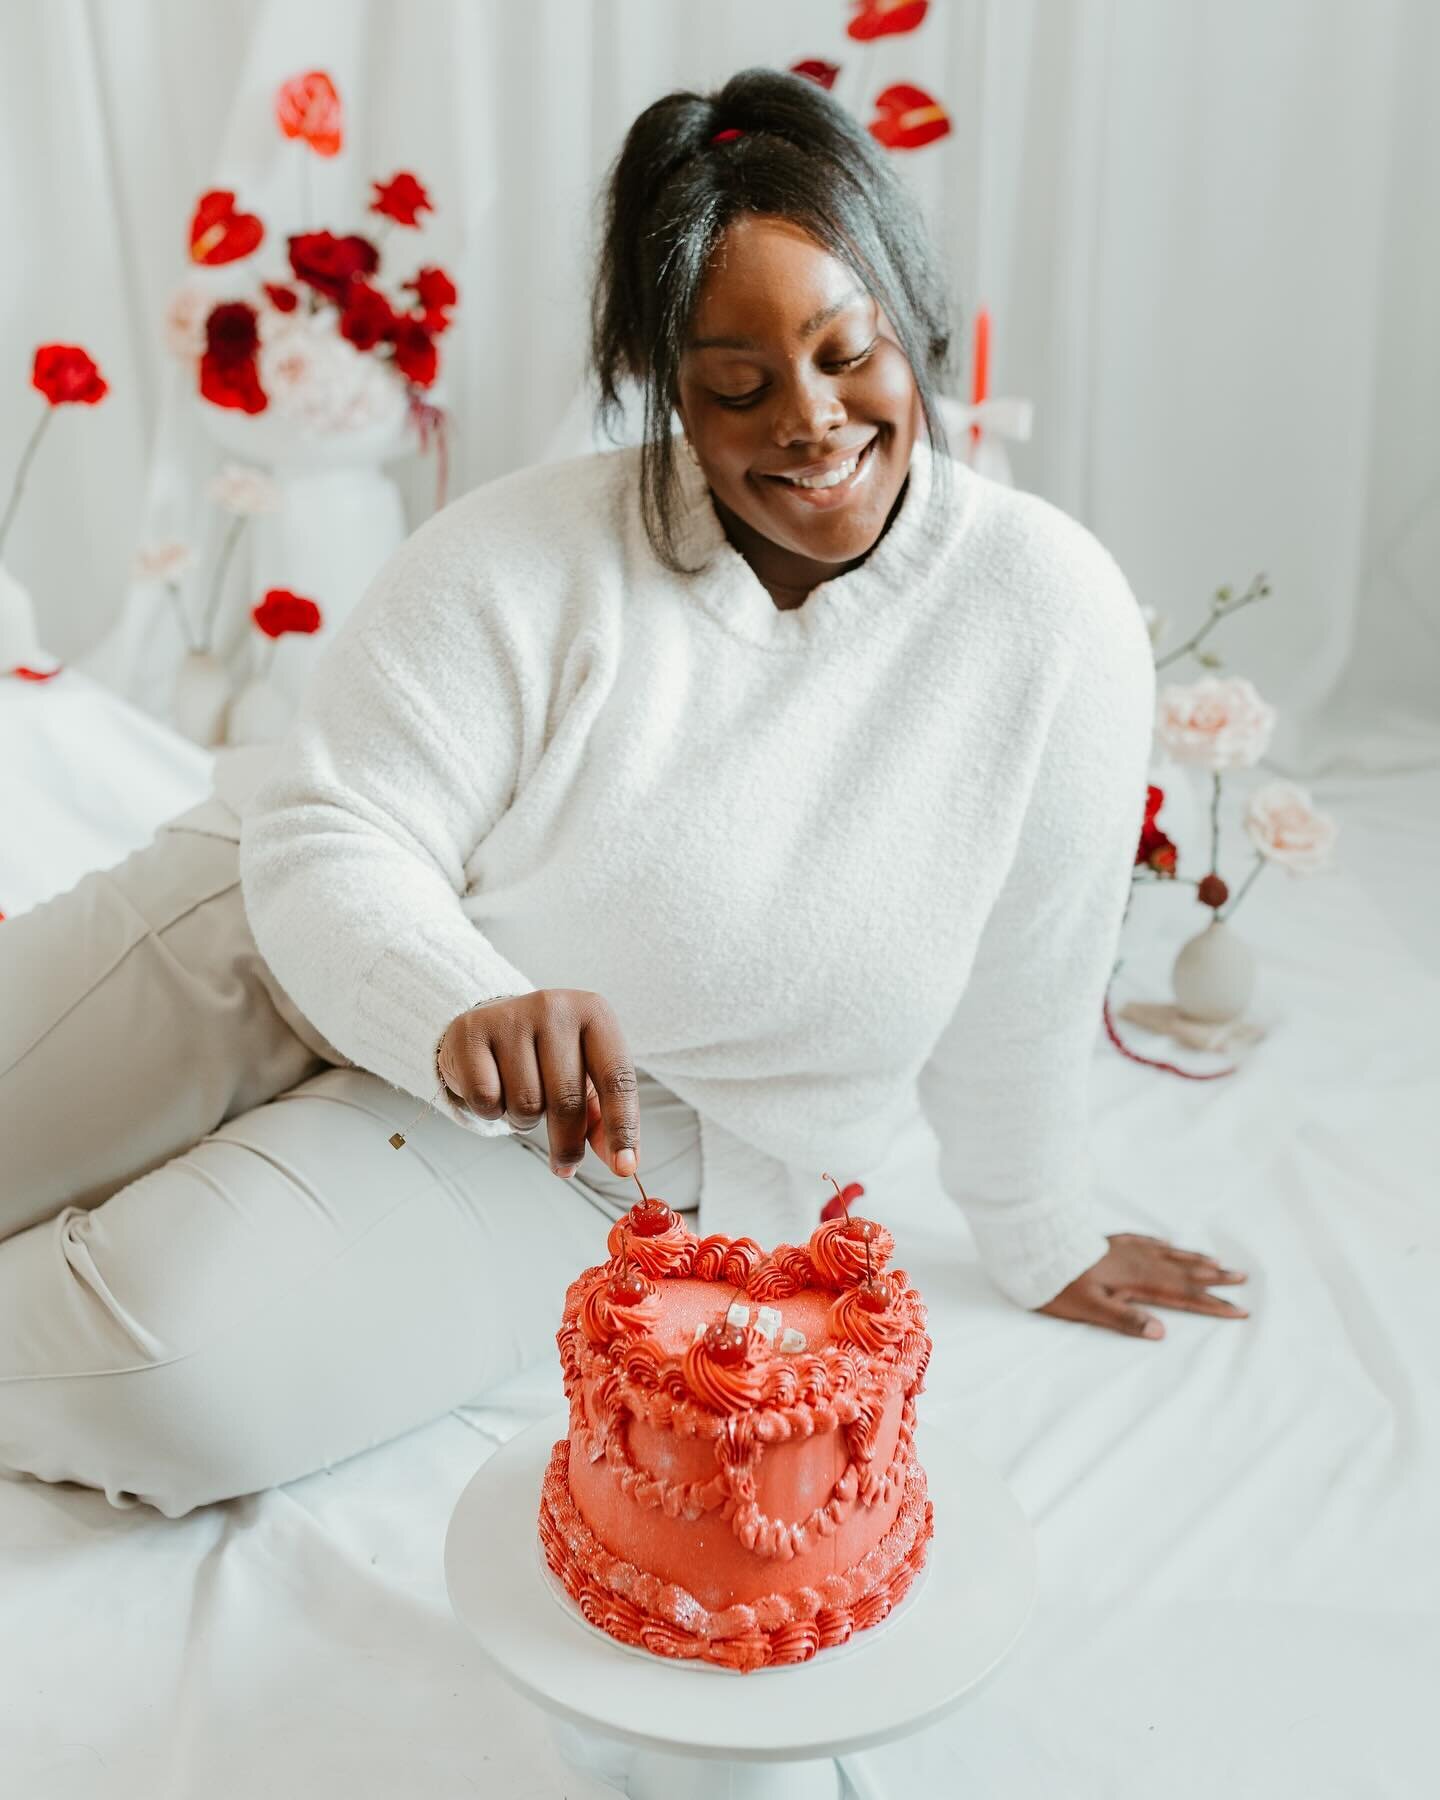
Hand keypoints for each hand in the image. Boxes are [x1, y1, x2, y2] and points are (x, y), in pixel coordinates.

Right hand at [437, 989, 639, 1180]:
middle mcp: (555, 1007)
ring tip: (523, 1101)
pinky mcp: (472, 1031)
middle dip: (567, 1143)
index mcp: (594, 1013)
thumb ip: (604, 1118)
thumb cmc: (548, 1056)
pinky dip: (492, 1111)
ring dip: (525, 1121)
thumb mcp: (585, 1076)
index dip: (622, 1127)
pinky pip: (487, 1099)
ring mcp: (511, 1016)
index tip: (624, 1167)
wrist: (492, 1024)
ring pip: (526, 1103)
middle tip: (565, 1164)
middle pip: (567, 1099)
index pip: (616, 1078)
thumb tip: (622, 1162)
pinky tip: (495, 1091)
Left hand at [1036, 1233, 1249, 1338]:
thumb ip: (1124, 1319)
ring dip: (1195, 1260)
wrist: (1034, 1250)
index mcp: (1138, 1281)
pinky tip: (1168, 1243)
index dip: (1212, 1304)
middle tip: (1243, 1278)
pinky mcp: (1111, 1241)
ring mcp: (1126, 1249)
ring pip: (1169, 1254)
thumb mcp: (1089, 1309)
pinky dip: (1164, 1244)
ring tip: (1218, 1263)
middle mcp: (1138, 1262)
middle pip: (1184, 1272)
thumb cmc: (1058, 1285)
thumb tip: (1161, 1331)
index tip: (1240, 1310)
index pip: (1183, 1295)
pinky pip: (1147, 1240)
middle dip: (1215, 1278)